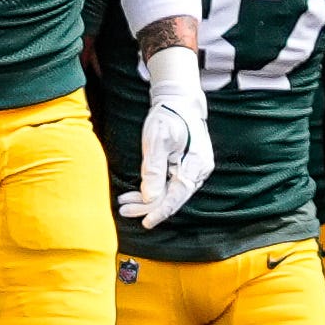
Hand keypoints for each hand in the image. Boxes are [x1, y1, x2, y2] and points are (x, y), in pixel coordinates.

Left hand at [121, 42, 217, 224]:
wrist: (178, 102)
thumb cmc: (168, 117)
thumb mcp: (157, 140)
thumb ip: (154, 169)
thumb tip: (150, 197)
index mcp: (196, 163)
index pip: (178, 195)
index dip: (160, 211)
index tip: (145, 222)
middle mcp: (200, 170)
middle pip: (174, 197)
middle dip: (148, 206)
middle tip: (124, 210)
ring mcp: (196, 170)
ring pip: (172, 193)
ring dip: (148, 200)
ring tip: (125, 203)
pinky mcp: (188, 168)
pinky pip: (172, 185)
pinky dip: (155, 191)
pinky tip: (139, 195)